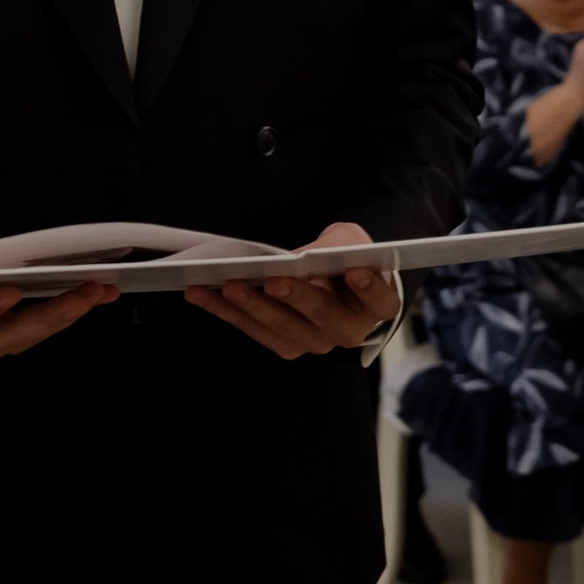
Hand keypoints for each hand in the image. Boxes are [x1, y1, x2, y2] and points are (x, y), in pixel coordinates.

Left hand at [185, 219, 401, 362]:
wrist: (335, 276)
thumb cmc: (345, 255)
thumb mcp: (348, 240)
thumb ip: (335, 246)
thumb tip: (300, 259)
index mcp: (376, 304)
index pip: (381, 301)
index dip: (369, 288)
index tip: (354, 272)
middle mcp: (349, 330)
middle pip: (324, 317)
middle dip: (295, 297)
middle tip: (272, 279)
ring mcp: (316, 341)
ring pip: (284, 330)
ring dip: (251, 307)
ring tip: (225, 286)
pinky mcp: (286, 344)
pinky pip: (255, 330)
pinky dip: (227, 312)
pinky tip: (203, 294)